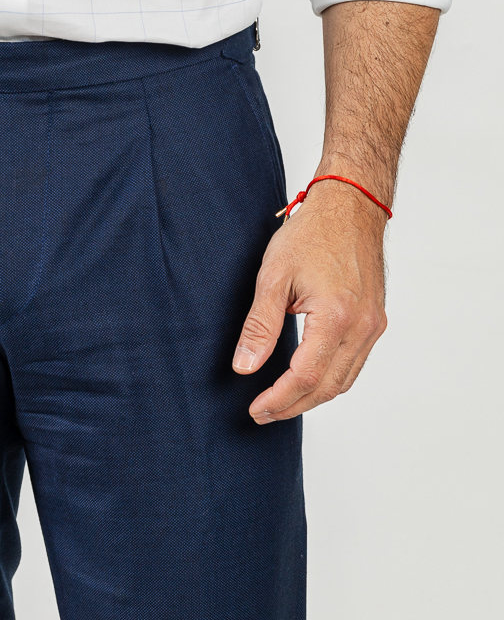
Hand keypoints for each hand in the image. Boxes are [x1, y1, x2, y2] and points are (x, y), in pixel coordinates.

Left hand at [232, 179, 387, 422]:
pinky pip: (354, 363)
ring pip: (345, 380)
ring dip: (313, 397)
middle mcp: (362, 327)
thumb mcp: (274, 276)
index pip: (306, 377)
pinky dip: (331, 378)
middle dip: (294, 405)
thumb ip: (260, 325)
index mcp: (336, 317)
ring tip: (281, 401)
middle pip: (329, 387)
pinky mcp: (376, 320)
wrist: (351, 207)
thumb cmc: (312, 233)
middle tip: (263, 412)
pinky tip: (308, 377)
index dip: (279, 399)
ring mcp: (373, 326)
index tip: (255, 409)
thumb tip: (244, 368)